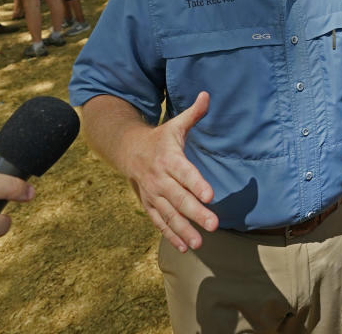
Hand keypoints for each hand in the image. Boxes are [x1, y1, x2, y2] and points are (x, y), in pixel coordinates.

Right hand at [122, 91, 217, 251]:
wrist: (127, 150)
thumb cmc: (159, 138)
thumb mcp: (175, 125)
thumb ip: (194, 113)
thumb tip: (208, 95)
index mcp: (169, 159)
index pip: (186, 173)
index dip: (197, 184)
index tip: (211, 195)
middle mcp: (160, 179)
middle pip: (180, 198)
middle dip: (196, 213)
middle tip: (214, 225)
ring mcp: (154, 194)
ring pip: (169, 214)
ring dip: (184, 229)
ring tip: (199, 243)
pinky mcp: (150, 205)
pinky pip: (159, 222)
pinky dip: (170, 235)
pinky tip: (184, 246)